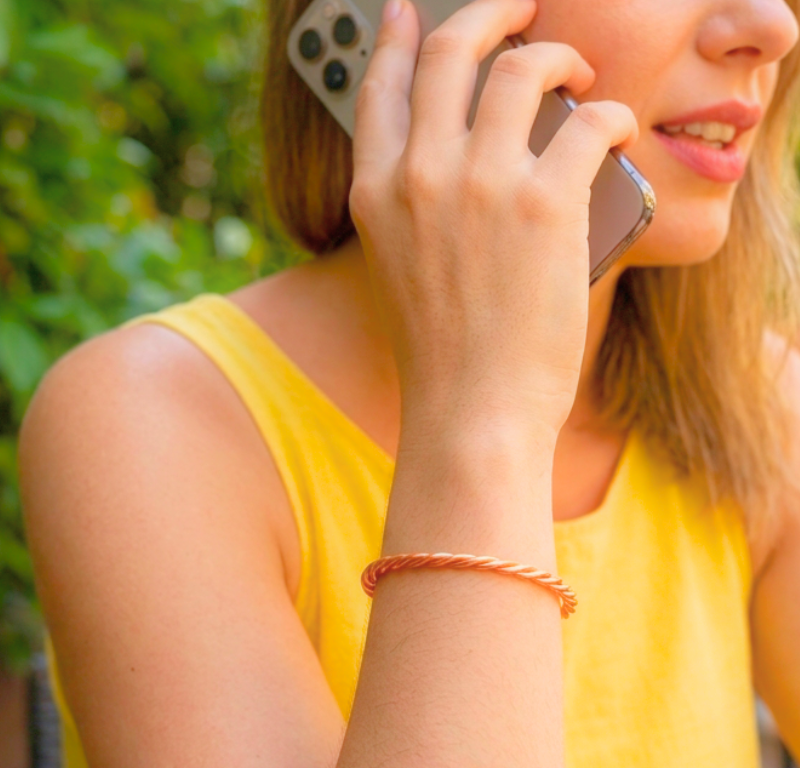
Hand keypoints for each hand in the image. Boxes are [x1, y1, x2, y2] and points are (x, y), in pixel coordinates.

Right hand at [349, 0, 637, 437]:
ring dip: (561, 54)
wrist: (472, 410)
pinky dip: (613, 115)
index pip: (381, 85)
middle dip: (492, 10)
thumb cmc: (442, 352)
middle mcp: (420, 175)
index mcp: (376, 193)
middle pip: (452, 49)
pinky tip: (616, 131)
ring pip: (525, 65)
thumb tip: (457, 151)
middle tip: (522, 8)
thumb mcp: (401, 269)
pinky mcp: (546, 204)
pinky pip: (591, 120)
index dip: (400, 36)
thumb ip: (412, 207)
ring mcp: (481, 185)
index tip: (413, 11)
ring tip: (581, 73)